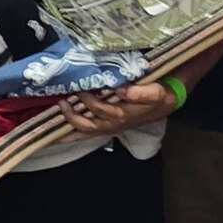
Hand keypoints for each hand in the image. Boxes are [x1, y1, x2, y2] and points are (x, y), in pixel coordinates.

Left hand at [58, 80, 173, 137]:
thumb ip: (141, 93)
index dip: (90, 101)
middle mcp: (113, 123)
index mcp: (122, 115)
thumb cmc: (159, 97)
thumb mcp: (156, 93)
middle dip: (72, 115)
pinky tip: (58, 132)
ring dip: (68, 123)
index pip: (101, 110)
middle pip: (87, 125)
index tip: (82, 88)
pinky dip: (70, 133)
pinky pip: (85, 133)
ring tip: (59, 109)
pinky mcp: (106, 126)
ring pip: (83, 131)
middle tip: (63, 101)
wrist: (165, 104)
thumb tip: (122, 90)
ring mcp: (108, 126)